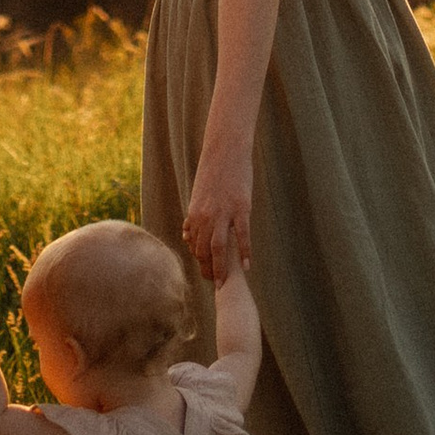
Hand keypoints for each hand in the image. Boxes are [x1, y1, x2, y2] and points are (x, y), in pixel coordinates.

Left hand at [182, 141, 252, 285]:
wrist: (225, 150)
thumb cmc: (212, 172)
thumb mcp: (198, 195)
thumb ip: (193, 217)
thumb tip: (187, 235)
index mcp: (194, 213)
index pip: (194, 245)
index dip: (200, 262)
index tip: (207, 273)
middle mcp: (206, 216)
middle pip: (204, 251)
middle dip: (209, 270)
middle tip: (217, 284)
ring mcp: (224, 212)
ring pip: (220, 248)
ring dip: (222, 268)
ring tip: (226, 284)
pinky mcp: (241, 208)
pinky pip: (242, 235)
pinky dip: (244, 253)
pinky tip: (247, 266)